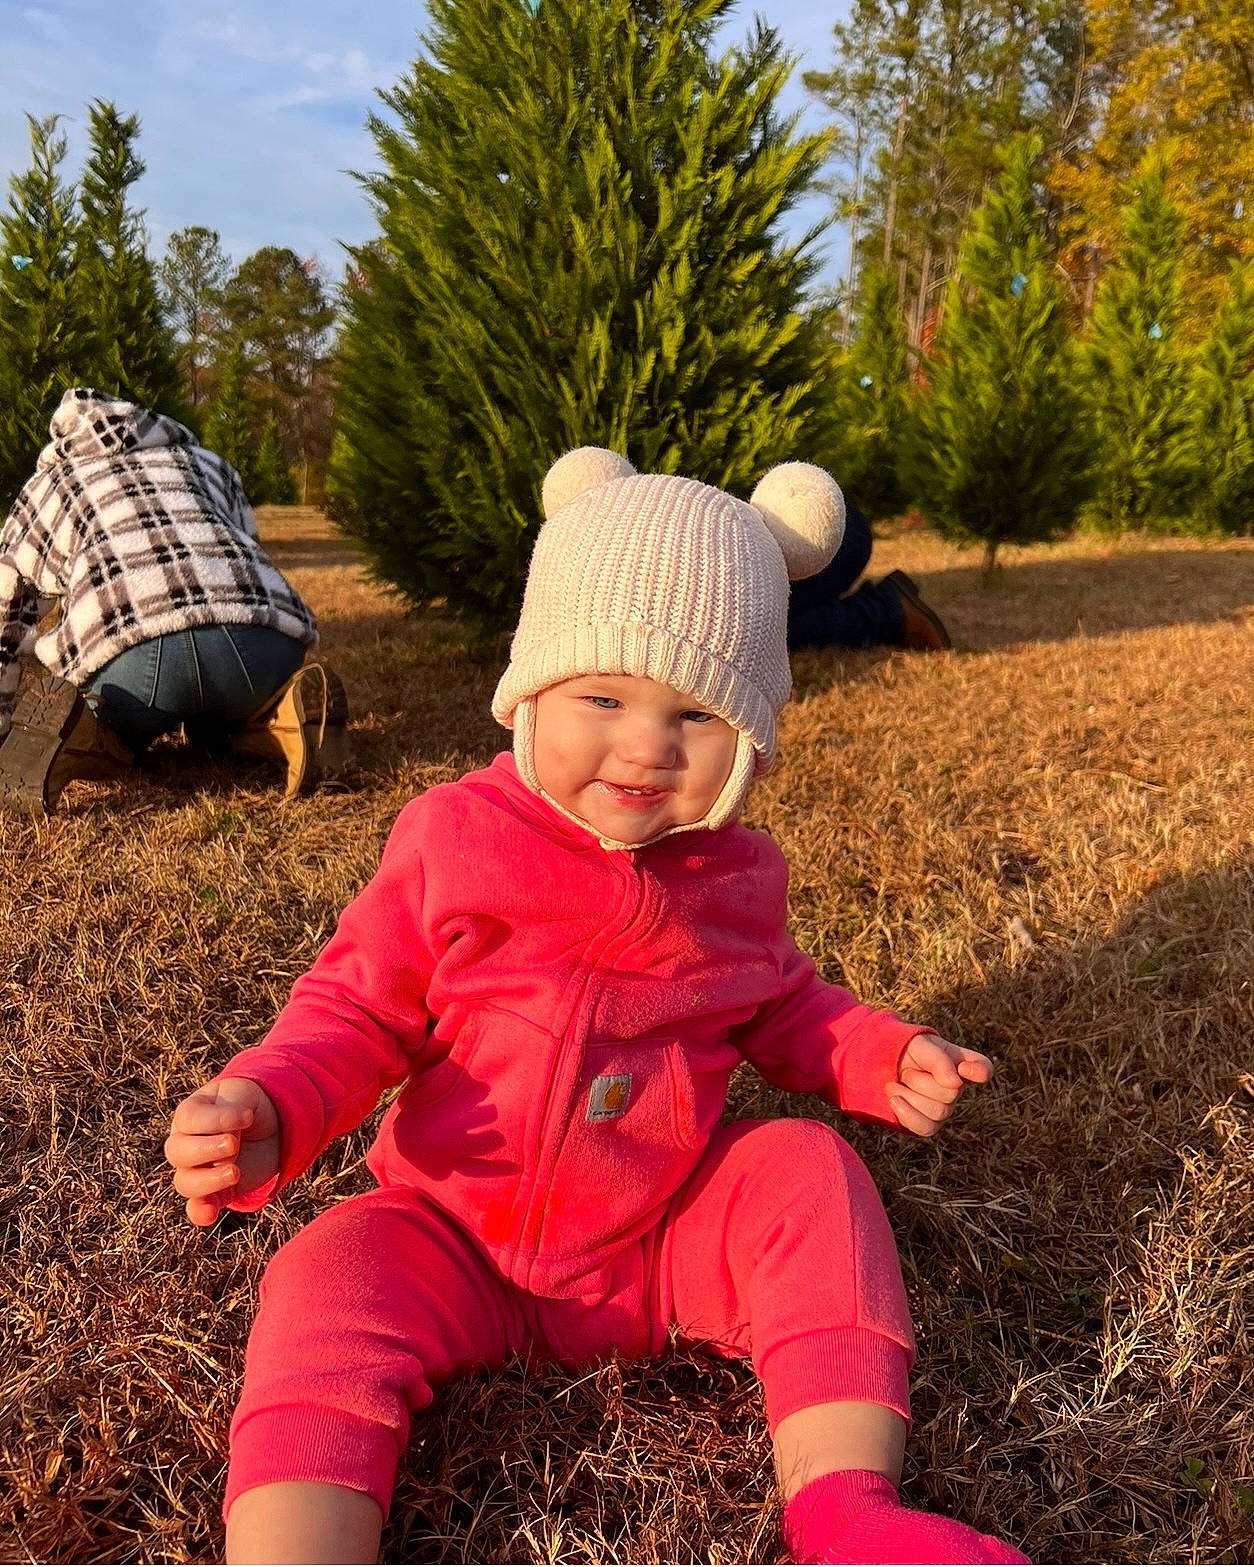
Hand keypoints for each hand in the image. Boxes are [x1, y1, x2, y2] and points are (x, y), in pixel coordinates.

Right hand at [164, 1077, 280, 1226]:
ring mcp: (198, 1170)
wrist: (269, 1123)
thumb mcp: (241, 1095)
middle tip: (234, 1144)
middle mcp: (185, 1145)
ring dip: (208, 1180)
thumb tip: (227, 1140)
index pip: (189, 1119)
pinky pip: (197, 1208)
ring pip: (185, 1182)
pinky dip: (200, 1213)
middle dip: (206, 1150)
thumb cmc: (247, 1104)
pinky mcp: (215, 1192)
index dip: (216, 1119)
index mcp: (188, 1115)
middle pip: (178, 1153)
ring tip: (235, 1172)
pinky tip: (210, 1215)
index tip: (247, 1116)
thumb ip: (228, 1111)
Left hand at [889, 1033, 993, 1136]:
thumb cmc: (904, 1051)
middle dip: (921, 1081)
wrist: (879, 1066)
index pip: (983, 1068)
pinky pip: (926, 1128)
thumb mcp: (919, 1045)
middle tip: (905, 1071)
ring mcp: (944, 1107)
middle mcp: (956, 1087)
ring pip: (938, 1112)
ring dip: (910, 1095)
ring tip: (894, 1084)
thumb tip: (955, 1082)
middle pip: (951, 1093)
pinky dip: (907, 1114)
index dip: (980, 1071)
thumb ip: (937, 1059)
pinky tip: (894, 1100)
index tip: (964, 1068)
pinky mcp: (928, 1124)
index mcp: (960, 1061)